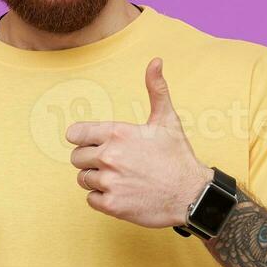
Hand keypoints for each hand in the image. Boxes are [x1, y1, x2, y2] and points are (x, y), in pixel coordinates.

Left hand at [66, 57, 211, 227]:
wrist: (191, 195)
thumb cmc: (178, 157)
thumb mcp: (167, 120)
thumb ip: (156, 90)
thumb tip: (155, 61)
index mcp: (118, 133)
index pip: (75, 134)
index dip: (82, 138)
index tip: (92, 143)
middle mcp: (109, 156)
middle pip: (76, 157)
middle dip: (90, 159)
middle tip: (114, 163)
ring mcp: (109, 182)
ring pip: (83, 178)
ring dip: (97, 179)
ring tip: (121, 178)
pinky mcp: (111, 205)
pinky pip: (90, 199)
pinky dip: (102, 198)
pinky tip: (122, 193)